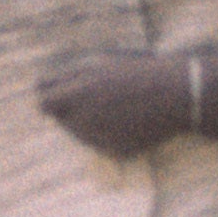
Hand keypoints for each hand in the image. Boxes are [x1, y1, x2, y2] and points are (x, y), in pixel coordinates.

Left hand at [34, 50, 217, 159]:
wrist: (178, 95)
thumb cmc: (139, 73)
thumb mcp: (102, 65)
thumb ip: (69, 77)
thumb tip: (39, 89)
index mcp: (79, 92)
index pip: (43, 101)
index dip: (50, 96)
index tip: (61, 92)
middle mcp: (85, 118)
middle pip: (60, 117)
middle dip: (70, 109)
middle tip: (97, 98)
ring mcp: (99, 138)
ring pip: (79, 132)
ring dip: (88, 122)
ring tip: (117, 108)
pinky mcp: (114, 151)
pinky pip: (99, 143)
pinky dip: (107, 135)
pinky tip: (128, 122)